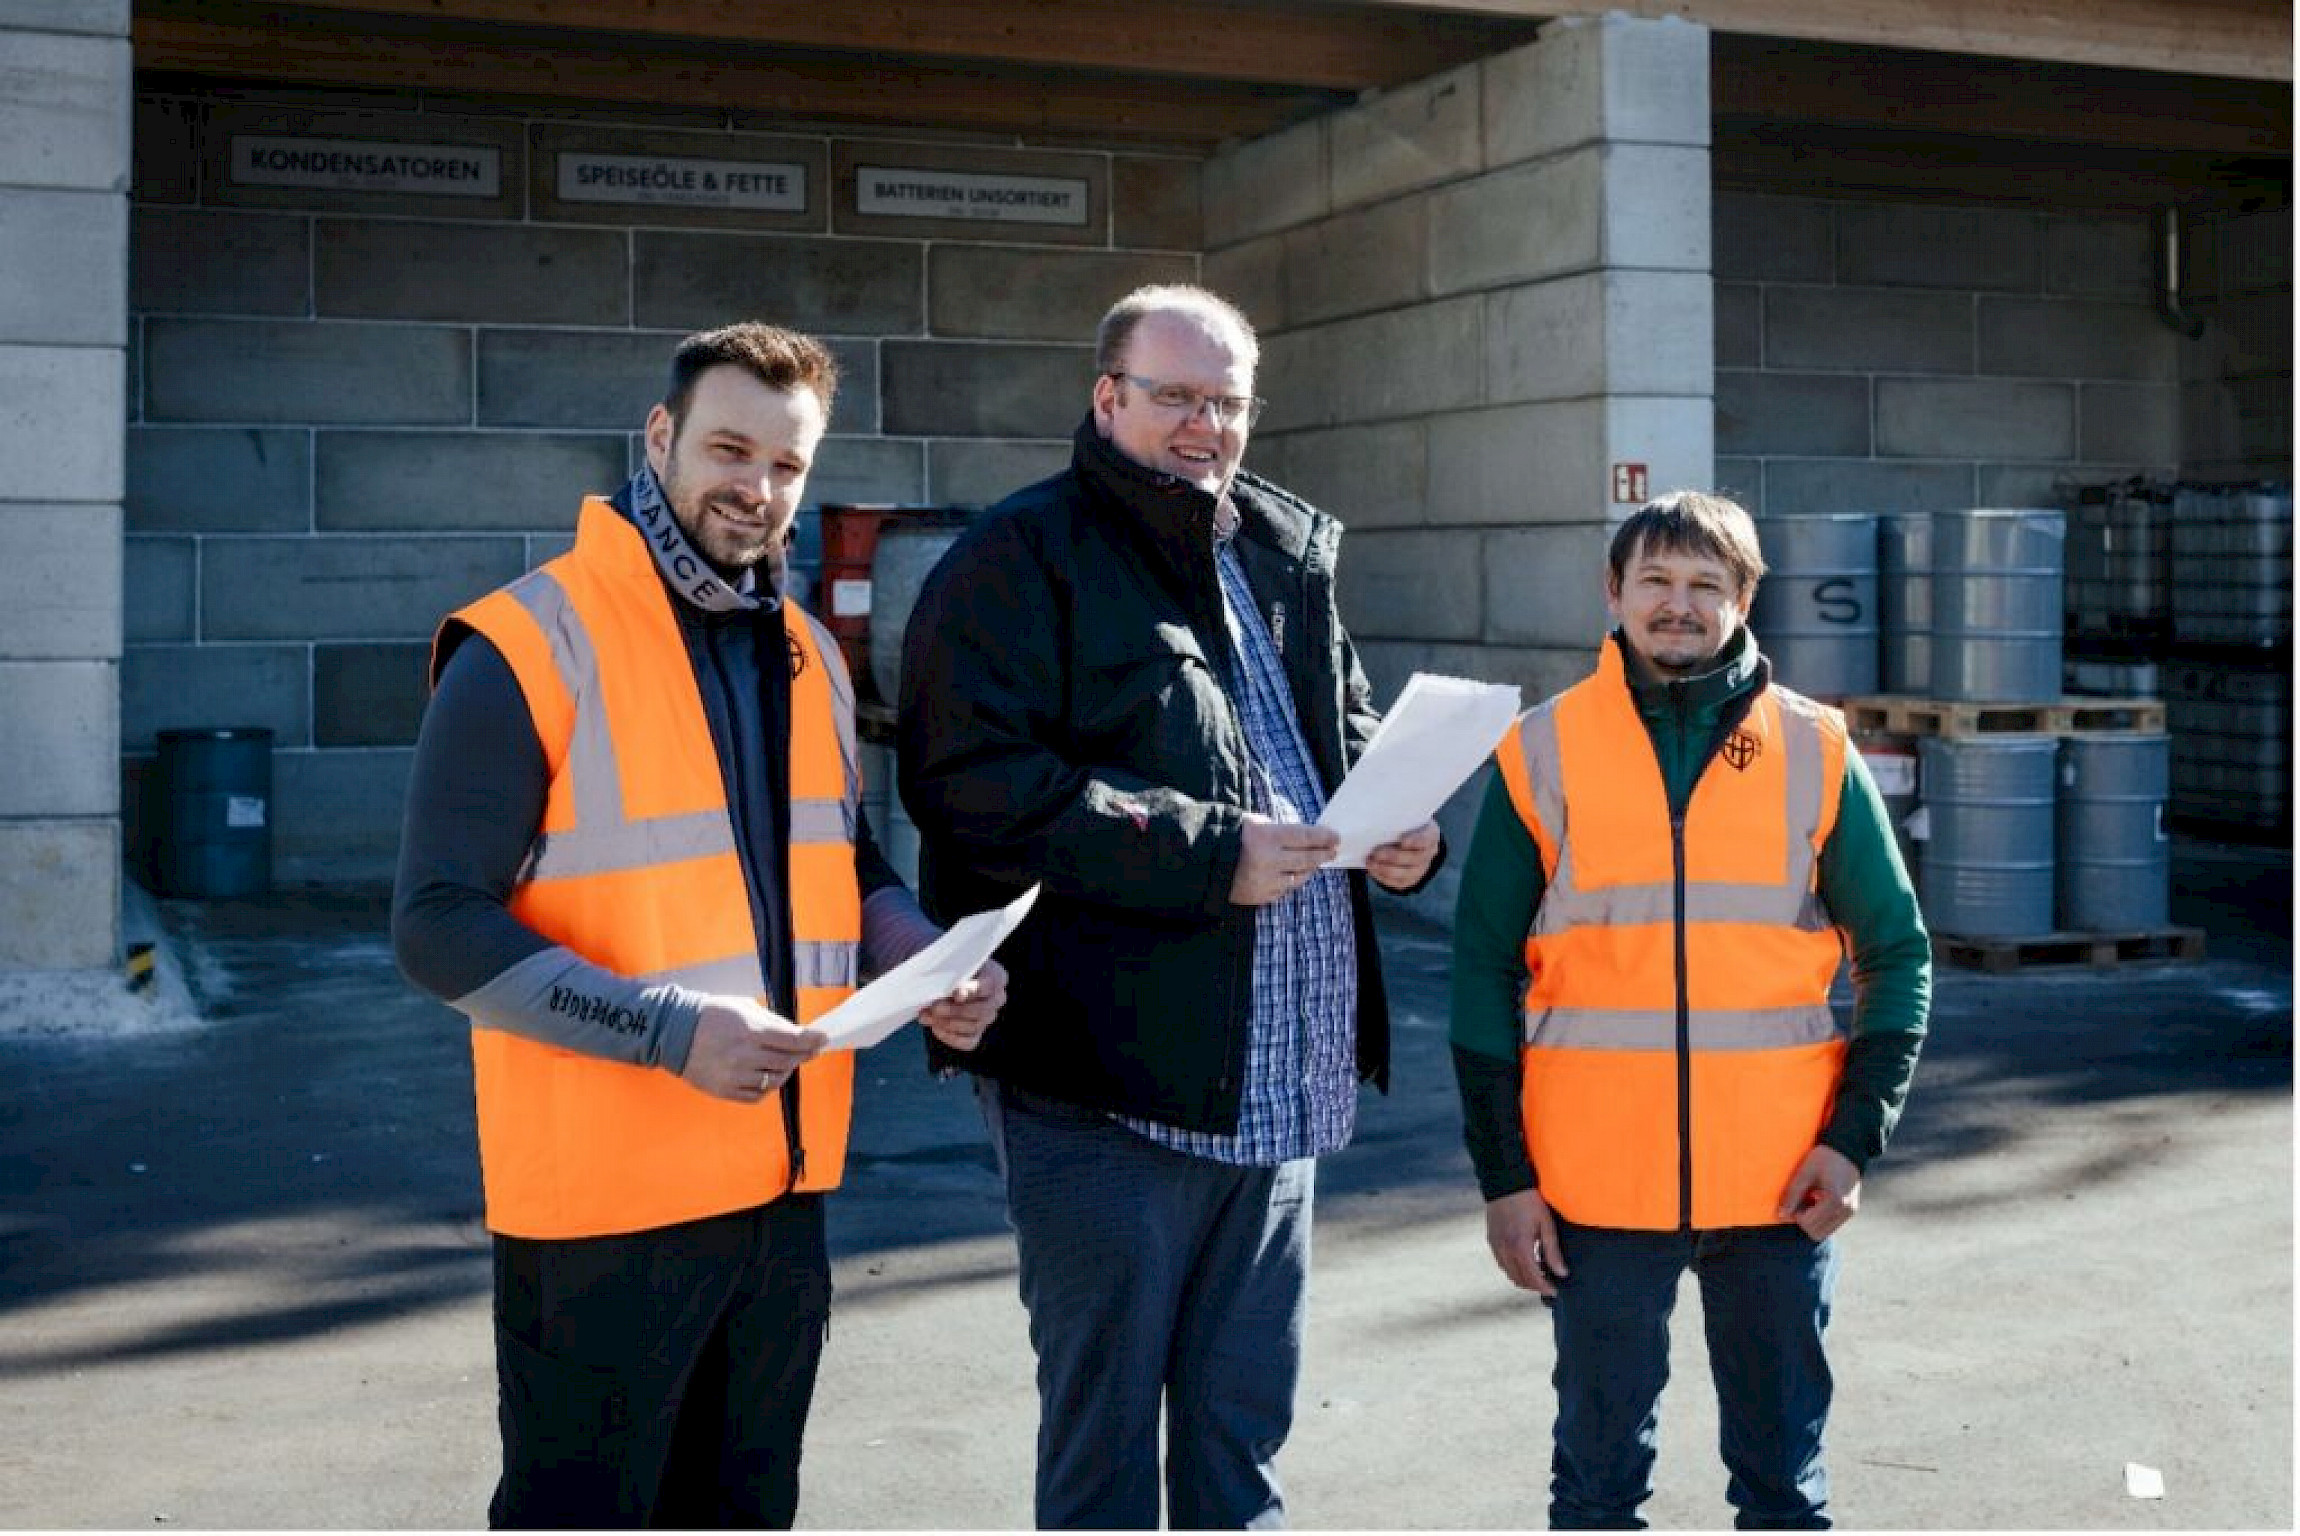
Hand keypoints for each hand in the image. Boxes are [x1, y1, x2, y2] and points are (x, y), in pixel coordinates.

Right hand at [679, 996, 824, 1102]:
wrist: (675, 1033)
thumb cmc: (712, 1015)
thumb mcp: (743, 1007)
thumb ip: (771, 1021)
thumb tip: (795, 1032)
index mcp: (750, 1031)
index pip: (792, 1039)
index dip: (812, 1040)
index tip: (824, 1039)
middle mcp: (744, 1055)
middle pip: (787, 1061)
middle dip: (803, 1055)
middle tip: (809, 1050)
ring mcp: (734, 1075)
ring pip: (774, 1080)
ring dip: (785, 1071)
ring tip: (785, 1062)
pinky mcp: (725, 1090)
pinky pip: (756, 1096)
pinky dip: (767, 1087)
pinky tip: (767, 1076)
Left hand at [920, 959, 1006, 1052]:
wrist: (946, 978)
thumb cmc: (950, 966)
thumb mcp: (953, 962)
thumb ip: (953, 973)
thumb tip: (955, 994)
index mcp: (996, 977)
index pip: (988, 986)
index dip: (972, 992)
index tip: (956, 994)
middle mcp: (997, 999)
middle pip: (981, 1010)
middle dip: (956, 1011)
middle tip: (935, 1008)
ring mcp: (988, 1018)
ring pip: (973, 1027)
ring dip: (947, 1023)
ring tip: (927, 1016)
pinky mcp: (976, 1034)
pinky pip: (967, 1042)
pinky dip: (950, 1037)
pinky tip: (936, 1027)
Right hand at [1228, 815, 1340, 906]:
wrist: (1199, 862)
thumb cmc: (1226, 836)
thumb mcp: (1252, 822)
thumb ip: (1276, 830)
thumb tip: (1301, 837)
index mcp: (1266, 837)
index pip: (1305, 837)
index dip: (1323, 837)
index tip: (1335, 837)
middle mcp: (1269, 861)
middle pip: (1306, 858)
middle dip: (1322, 854)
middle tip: (1332, 851)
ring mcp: (1265, 882)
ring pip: (1298, 878)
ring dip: (1310, 870)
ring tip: (1316, 863)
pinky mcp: (1259, 896)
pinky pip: (1283, 890)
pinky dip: (1291, 882)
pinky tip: (1295, 876)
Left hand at [1366, 820, 1439, 891]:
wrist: (1407, 840)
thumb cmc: (1403, 825)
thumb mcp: (1404, 818)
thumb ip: (1395, 820)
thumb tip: (1375, 821)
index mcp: (1430, 834)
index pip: (1426, 838)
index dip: (1416, 841)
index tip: (1403, 841)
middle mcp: (1429, 853)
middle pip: (1414, 858)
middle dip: (1394, 857)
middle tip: (1376, 853)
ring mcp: (1420, 869)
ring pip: (1405, 873)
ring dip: (1385, 869)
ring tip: (1370, 862)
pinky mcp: (1409, 880)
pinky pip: (1397, 883)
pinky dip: (1382, 876)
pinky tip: (1371, 870)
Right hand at [1485, 1187, 1566, 1296]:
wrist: (1505, 1184)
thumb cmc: (1529, 1202)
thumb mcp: (1546, 1224)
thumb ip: (1552, 1251)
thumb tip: (1562, 1273)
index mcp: (1521, 1248)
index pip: (1533, 1278)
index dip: (1545, 1287)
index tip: (1555, 1290)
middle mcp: (1505, 1251)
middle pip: (1520, 1280)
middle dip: (1535, 1286)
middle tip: (1548, 1283)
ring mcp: (1496, 1246)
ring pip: (1509, 1274)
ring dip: (1523, 1279)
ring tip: (1537, 1274)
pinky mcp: (1491, 1240)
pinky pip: (1502, 1263)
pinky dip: (1513, 1269)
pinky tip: (1523, 1262)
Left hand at [1777, 1144, 1861, 1239]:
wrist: (1847, 1150)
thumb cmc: (1823, 1158)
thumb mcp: (1805, 1173)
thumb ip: (1792, 1194)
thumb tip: (1781, 1215)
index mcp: (1835, 1200)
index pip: (1809, 1224)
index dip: (1796, 1215)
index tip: (1794, 1200)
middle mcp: (1845, 1210)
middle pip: (1816, 1233)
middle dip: (1804, 1221)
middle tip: (1801, 1201)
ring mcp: (1850, 1212)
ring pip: (1824, 1232)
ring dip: (1812, 1221)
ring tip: (1810, 1200)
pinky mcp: (1851, 1211)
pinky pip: (1831, 1225)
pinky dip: (1820, 1218)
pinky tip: (1818, 1201)